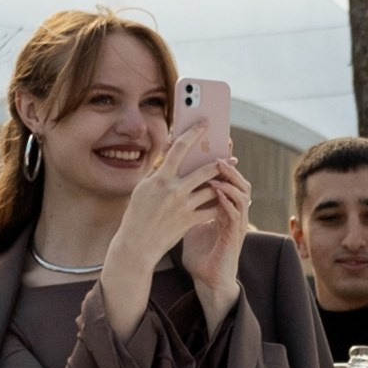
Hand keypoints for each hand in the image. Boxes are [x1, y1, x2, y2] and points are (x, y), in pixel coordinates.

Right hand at [100, 136, 240, 338]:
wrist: (137, 244)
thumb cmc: (138, 213)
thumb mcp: (143, 187)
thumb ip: (158, 169)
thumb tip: (169, 149)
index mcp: (160, 178)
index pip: (179, 148)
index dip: (194, 133)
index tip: (204, 124)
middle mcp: (174, 189)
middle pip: (205, 169)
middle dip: (221, 162)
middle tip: (230, 157)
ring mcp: (184, 206)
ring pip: (213, 188)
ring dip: (223, 182)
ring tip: (230, 178)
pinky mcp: (190, 221)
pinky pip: (212, 209)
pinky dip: (220, 203)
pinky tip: (225, 199)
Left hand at [176, 152, 251, 330]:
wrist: (208, 280)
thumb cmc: (200, 254)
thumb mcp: (192, 224)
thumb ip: (186, 206)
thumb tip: (166, 187)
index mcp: (223, 208)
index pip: (225, 180)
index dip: (222, 162)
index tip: (212, 145)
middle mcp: (232, 212)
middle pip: (237, 181)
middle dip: (229, 163)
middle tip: (219, 147)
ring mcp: (236, 223)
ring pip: (242, 193)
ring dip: (231, 179)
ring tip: (218, 165)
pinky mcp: (235, 235)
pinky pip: (236, 212)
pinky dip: (228, 199)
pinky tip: (219, 189)